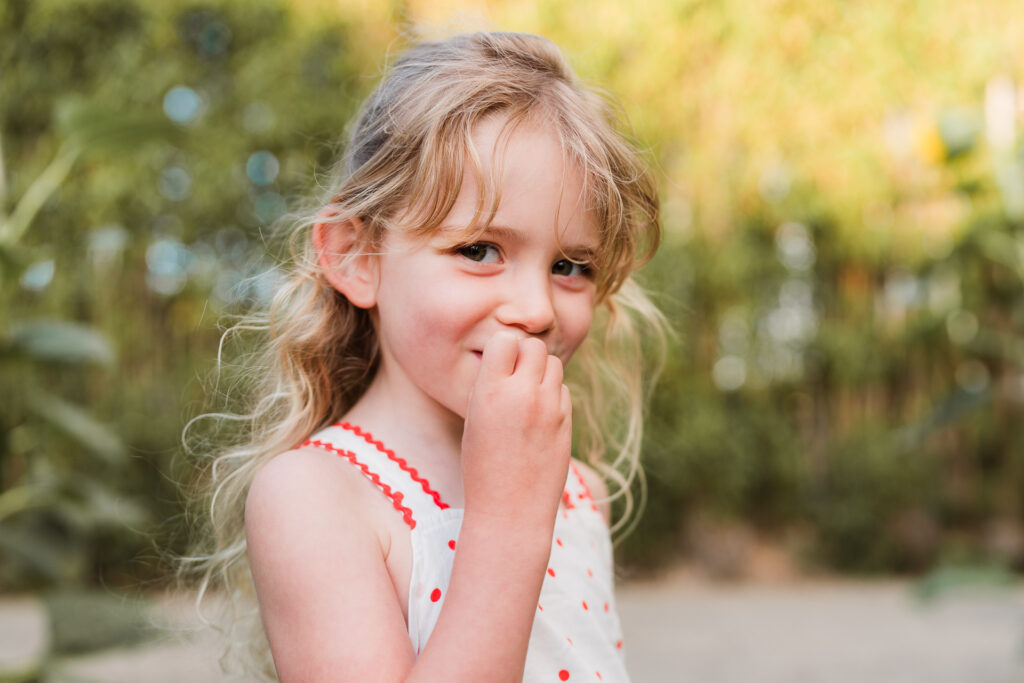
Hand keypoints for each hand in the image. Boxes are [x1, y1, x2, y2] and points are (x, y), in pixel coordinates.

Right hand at [461, 332, 571, 528]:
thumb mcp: (474, 421)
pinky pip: (563, 390)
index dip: (502, 349)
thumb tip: (506, 359)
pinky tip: (540, 415)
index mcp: (490, 393)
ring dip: (541, 372)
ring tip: (528, 394)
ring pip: (554, 364)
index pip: (505, 340)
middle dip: (525, 356)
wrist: (511, 510)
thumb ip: (489, 387)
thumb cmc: (482, 468)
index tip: (498, 364)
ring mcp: (550, 408)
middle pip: (534, 347)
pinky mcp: (567, 421)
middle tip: (515, 376)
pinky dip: (553, 395)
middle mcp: (523, 395)